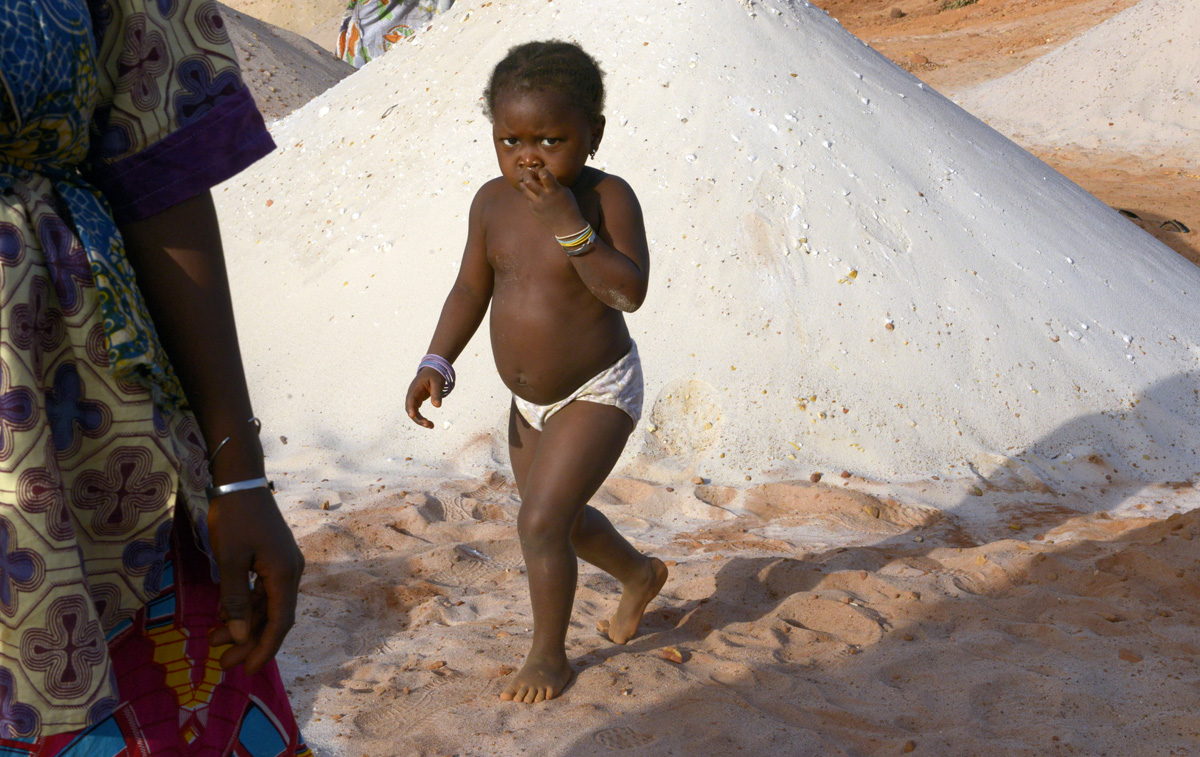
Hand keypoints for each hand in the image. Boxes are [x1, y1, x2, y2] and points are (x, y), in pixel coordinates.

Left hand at [206, 487, 303, 673]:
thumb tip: (241, 637)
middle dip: (252, 642)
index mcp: (285, 573)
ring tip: (215, 641)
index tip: (247, 670)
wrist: (241, 482)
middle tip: (225, 663)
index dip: (264, 648)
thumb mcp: (229, 559)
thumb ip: (235, 600)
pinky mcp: (274, 559)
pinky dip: (246, 607)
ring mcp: (284, 565)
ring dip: (246, 625)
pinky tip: (226, 617)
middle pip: (275, 616)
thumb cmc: (234, 518)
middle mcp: (291, 572)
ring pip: (268, 605)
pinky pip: (263, 591)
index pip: (279, 621)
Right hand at [406, 367, 445, 428]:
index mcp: (415, 389)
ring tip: (431, 426)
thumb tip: (437, 406)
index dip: (410, 408)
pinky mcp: (418, 400)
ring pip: (414, 412)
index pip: (410, 400)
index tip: (412, 416)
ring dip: (420, 420)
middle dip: (418, 418)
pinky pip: (417, 411)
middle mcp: (412, 394)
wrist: (433, 370)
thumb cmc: (435, 375)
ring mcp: (414, 398)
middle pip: (411, 409)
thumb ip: (437, 393)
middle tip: (428, 424)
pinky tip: (429, 423)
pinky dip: (422, 418)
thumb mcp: (437, 382)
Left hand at [517, 168, 585, 235]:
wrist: (566, 225)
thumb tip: (542, 175)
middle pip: (528, 181)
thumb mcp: (564, 191)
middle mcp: (543, 196)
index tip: (543, 171)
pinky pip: (527, 198)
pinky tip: (534, 193)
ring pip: (524, 189)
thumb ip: (553, 182)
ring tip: (529, 180)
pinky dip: (529, 193)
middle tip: (529, 172)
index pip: (543, 174)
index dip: (541, 170)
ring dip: (525, 182)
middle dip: (527, 173)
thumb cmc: (568, 205)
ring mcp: (536, 203)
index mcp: (554, 190)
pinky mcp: (533, 209)